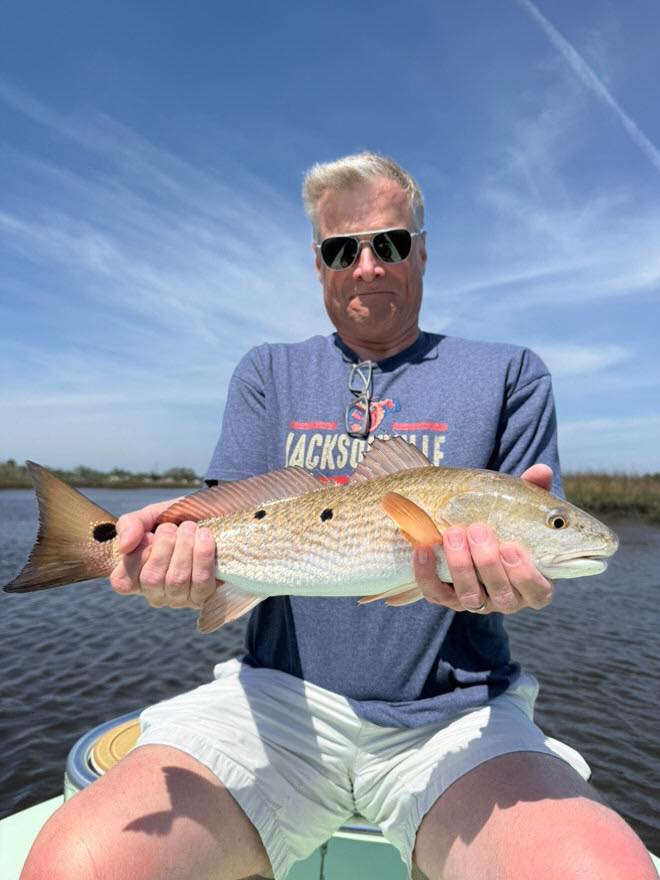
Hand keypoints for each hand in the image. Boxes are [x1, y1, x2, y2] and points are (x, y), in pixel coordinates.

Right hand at [109, 500, 217, 608]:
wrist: (218, 513)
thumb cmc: (180, 518)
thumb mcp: (152, 515)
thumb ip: (131, 525)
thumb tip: (124, 546)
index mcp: (137, 576)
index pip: (122, 582)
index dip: (135, 557)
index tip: (149, 535)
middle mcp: (156, 593)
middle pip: (151, 579)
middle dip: (165, 546)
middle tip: (175, 527)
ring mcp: (180, 598)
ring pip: (176, 581)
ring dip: (185, 547)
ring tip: (191, 528)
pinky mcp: (205, 597)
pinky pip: (201, 582)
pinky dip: (202, 555)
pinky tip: (205, 537)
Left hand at [413, 464, 554, 613]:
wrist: (469, 529)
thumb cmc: (505, 521)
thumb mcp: (520, 506)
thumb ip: (533, 491)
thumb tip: (541, 471)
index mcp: (532, 582)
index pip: (539, 592)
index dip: (526, 575)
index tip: (511, 546)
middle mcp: (507, 598)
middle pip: (502, 594)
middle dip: (488, 562)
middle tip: (477, 529)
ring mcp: (476, 601)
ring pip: (470, 596)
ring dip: (461, 565)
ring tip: (453, 533)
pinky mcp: (447, 597)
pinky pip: (436, 593)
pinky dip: (427, 573)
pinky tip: (424, 549)